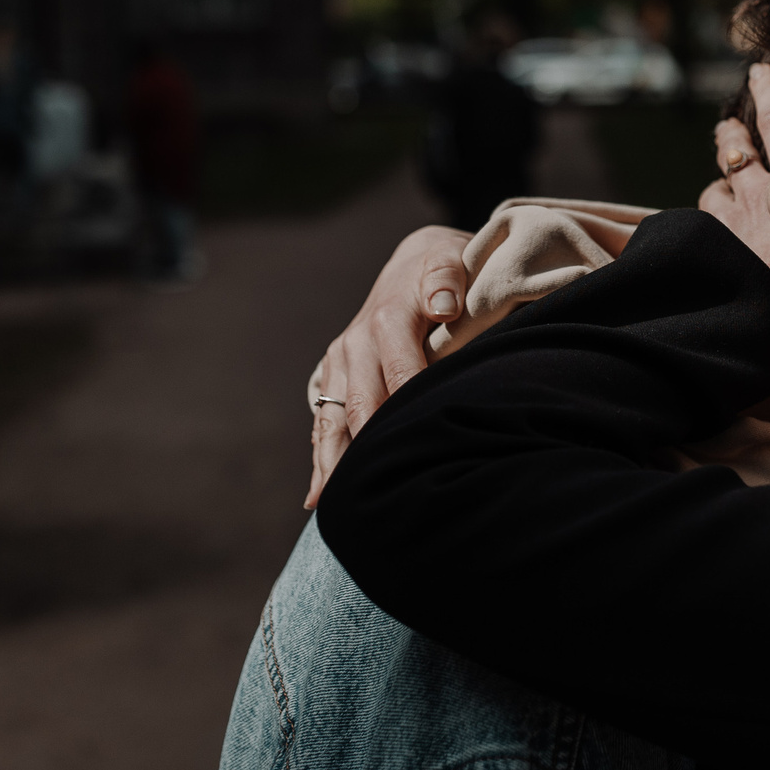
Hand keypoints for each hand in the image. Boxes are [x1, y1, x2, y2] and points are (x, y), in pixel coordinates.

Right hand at [306, 224, 470, 507]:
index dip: (408, 416)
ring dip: (333, 465)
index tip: (417, 455)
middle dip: (366, 454)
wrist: (412, 262)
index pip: (400, 377)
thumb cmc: (444, 268)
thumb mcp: (450, 261)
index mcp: (387, 320)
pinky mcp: (334, 374)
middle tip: (375, 499)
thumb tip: (445, 304)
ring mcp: (341, 361)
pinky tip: (320, 496)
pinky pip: (325, 421)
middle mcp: (356, 344)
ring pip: (333, 420)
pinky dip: (322, 456)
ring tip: (335, 508)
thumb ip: (448, 279)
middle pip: (360, 408)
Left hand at [697, 64, 769, 341]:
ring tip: (726, 134)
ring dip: (729, 145)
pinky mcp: (710, 229)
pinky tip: (710, 199)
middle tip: (759, 72)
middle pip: (767, 126)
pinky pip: (707, 204)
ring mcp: (738, 205)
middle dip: (766, 94)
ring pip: (731, 164)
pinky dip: (710, 198)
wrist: (768, 308)